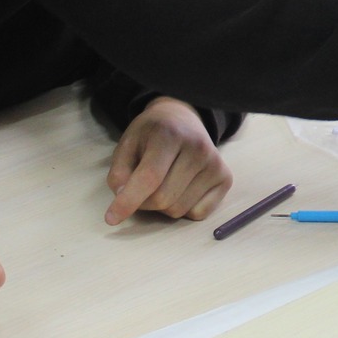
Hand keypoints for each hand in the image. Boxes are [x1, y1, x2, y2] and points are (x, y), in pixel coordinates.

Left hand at [105, 97, 233, 224]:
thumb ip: (119, 172)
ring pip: (178, 210)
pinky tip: (182, 188)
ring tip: (163, 183)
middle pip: (163, 199)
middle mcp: (198, 147)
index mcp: (170, 134)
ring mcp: (215, 164)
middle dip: (144, 202)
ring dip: (163, 206)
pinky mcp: (226, 178)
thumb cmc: (151, 134)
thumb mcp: (127, 144)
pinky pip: (198, 214)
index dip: (128, 200)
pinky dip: (183, 209)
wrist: (183, 119)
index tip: (111, 218)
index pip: (149, 177)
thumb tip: (124, 198)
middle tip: (141, 187)